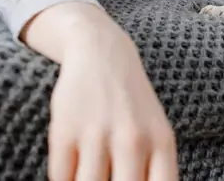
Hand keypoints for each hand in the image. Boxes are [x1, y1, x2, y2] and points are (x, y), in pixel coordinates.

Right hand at [23, 2, 178, 180]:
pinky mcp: (65, 132)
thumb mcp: (157, 134)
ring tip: (91, 175)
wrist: (103, 55)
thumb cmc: (134, 105)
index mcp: (161, 143)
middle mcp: (133, 140)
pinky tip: (73, 171)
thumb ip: (156, 172)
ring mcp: (98, 135)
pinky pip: (61, 179)